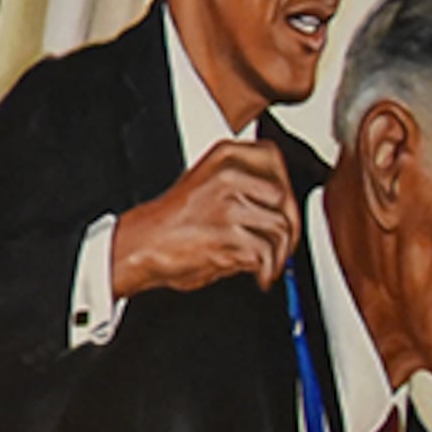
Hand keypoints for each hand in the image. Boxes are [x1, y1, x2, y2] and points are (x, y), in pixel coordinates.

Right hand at [108, 137, 302, 301]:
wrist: (141, 244)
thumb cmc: (173, 220)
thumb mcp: (208, 183)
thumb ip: (244, 185)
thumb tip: (282, 206)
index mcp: (224, 156)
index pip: (275, 161)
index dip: (284, 189)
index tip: (283, 210)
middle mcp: (229, 176)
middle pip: (285, 199)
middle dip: (290, 228)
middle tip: (283, 246)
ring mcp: (229, 205)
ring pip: (281, 228)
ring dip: (280, 254)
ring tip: (269, 264)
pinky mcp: (228, 236)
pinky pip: (266, 254)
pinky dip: (267, 271)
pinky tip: (259, 275)